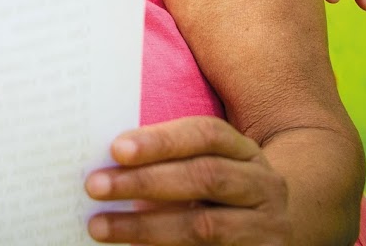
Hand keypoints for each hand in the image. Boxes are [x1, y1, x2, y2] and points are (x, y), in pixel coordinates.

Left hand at [85, 117, 289, 243]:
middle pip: (204, 177)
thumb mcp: (204, 166)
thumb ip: (166, 160)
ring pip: (205, 226)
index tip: (116, 149)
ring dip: (146, 226)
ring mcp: (267, 228)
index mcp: (244, 151)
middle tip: (95, 186)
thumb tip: (106, 162)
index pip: (206, 134)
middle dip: (145, 181)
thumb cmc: (217, 191)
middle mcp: (263, 186)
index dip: (161, 140)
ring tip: (100, 226)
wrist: (270, 230)